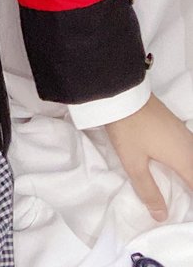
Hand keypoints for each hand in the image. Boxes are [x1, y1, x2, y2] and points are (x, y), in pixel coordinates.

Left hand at [105, 93, 192, 220]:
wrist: (122, 93)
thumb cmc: (128, 129)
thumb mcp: (134, 163)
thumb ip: (148, 190)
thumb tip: (162, 216)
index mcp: (184, 159)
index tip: (187, 210)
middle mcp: (189, 147)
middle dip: (192, 184)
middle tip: (186, 194)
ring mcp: (184, 133)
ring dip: (191, 173)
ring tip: (186, 184)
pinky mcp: (176, 125)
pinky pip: (191, 149)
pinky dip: (190, 161)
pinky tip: (183, 163)